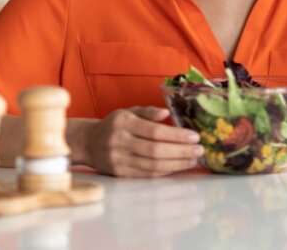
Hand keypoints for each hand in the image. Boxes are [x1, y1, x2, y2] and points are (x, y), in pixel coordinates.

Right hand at [78, 106, 203, 177]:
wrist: (87, 143)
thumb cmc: (113, 125)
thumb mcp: (128, 112)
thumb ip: (147, 111)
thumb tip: (166, 113)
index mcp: (123, 123)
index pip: (154, 131)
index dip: (176, 136)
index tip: (195, 137)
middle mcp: (120, 142)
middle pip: (155, 150)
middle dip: (181, 152)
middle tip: (199, 150)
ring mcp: (119, 160)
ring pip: (152, 166)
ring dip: (176, 164)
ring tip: (193, 160)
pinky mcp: (120, 174)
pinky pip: (146, 175)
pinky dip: (164, 172)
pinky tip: (177, 167)